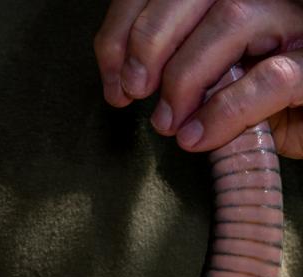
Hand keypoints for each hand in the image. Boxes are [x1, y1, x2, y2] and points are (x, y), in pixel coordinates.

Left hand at [94, 0, 302, 157]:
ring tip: (168, 122)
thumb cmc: (256, 103)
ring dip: (183, 77)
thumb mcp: (204, 79)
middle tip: (133, 90)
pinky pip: (270, 77)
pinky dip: (223, 111)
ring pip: (231, 19)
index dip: (124, 25)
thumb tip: (121, 79)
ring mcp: (298, 23)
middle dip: (148, 42)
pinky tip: (198, 136)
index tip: (112, 76)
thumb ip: (169, 64)